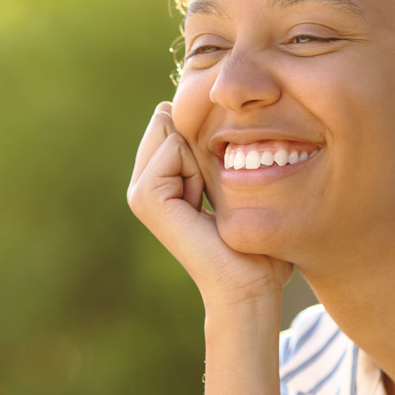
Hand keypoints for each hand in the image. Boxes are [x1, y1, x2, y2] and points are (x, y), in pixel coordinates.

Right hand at [127, 102, 292, 310]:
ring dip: (202, 159)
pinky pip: (172, 149)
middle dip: (202, 145)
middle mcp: (145, 182)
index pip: (180, 121)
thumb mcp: (235, 180)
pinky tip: (199, 204)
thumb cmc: (254, 238)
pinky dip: (196, 169)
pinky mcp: (144, 197)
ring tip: (207, 199)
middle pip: (172, 122)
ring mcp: (140, 191)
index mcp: (164, 178)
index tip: (220, 185)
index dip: (211, 141)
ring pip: (173, 132)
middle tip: (213, 193)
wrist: (248, 281)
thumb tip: (204, 113)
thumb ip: (218, 149)